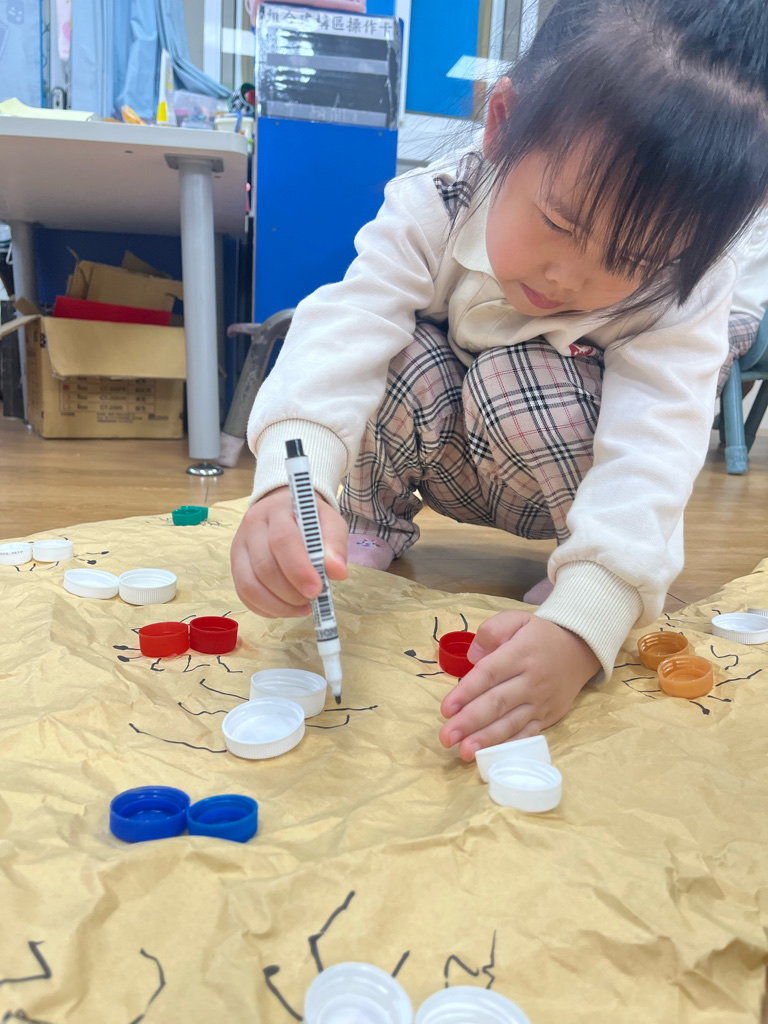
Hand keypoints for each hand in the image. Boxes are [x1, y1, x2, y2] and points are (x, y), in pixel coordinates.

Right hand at [231, 486, 347, 617]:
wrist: (283, 511)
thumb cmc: (309, 519)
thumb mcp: (329, 522)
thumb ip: (335, 544)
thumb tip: (338, 572)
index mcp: (277, 510)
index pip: (283, 540)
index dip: (299, 569)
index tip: (317, 590)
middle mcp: (252, 527)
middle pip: (264, 567)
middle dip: (291, 592)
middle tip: (313, 598)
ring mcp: (239, 547)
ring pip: (249, 585)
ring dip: (278, 605)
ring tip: (302, 606)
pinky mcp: (235, 566)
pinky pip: (244, 595)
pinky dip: (267, 609)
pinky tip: (286, 607)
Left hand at [438, 611, 599, 760]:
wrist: (579, 650)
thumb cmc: (539, 636)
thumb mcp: (517, 619)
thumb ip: (492, 630)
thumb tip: (473, 657)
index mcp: (520, 654)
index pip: (489, 674)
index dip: (466, 692)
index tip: (446, 709)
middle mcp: (531, 680)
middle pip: (497, 703)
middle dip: (470, 722)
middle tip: (446, 737)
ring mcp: (541, 702)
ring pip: (511, 723)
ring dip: (487, 739)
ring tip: (465, 752)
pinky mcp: (548, 717)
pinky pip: (527, 734)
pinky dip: (509, 746)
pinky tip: (490, 756)